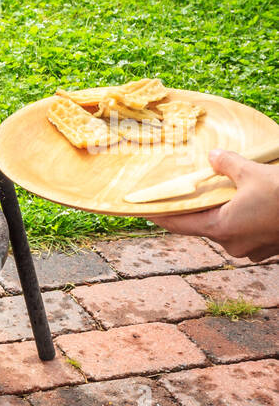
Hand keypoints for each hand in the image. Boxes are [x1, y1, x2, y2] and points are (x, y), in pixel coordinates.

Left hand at [150, 149, 278, 260]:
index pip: (179, 224)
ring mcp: (253, 249)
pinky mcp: (268, 246)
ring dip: (219, 209)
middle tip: (181, 189)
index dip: (158, 215)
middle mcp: (234, 244)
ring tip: (215, 189)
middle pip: (203, 224)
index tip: (139, 209)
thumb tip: (213, 157)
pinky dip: (239, 214)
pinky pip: (245, 229)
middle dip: (194, 207)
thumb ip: (227, 164)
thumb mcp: (252, 171)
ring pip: (226, 226)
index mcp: (222, 229)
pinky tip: (243, 197)